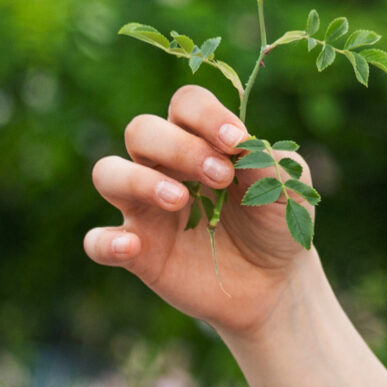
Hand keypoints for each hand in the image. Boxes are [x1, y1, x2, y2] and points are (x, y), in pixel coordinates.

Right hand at [82, 83, 314, 336]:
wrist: (275, 282)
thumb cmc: (276, 223)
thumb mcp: (288, 190)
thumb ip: (269, 163)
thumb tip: (244, 147)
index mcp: (202, 142)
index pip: (186, 104)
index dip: (207, 116)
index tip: (237, 142)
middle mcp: (165, 167)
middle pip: (142, 130)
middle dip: (179, 147)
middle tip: (221, 177)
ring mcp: (146, 208)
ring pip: (107, 172)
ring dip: (138, 179)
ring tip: (179, 200)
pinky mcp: (137, 252)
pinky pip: (97, 240)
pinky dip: (106, 240)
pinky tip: (133, 245)